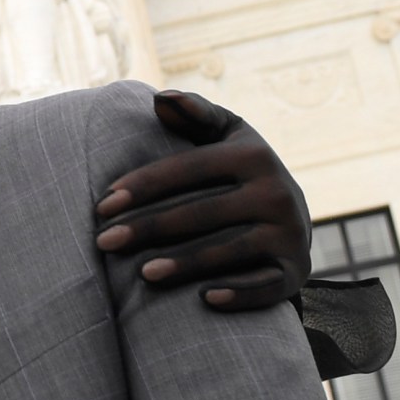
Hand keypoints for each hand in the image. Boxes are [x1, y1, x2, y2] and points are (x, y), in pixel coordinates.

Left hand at [92, 89, 310, 310]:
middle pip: (202, 213)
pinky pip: (267, 286)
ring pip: (228, 250)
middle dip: (148, 228)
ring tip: (142, 274)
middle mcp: (277, 193)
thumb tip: (161, 99)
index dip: (143, 186)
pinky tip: (205, 300)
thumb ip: (195, 113)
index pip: (188, 170)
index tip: (102, 205)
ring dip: (184, 263)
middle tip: (104, 242)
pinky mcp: (296, 271)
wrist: (290, 215)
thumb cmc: (238, 170)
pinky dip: (240, 294)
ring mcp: (289, 234)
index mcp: (253, 155)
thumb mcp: (225, 135)